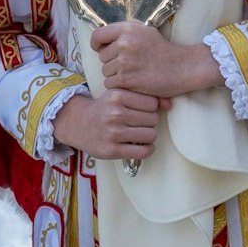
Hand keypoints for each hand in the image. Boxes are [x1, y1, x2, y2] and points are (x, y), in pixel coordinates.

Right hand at [51, 88, 168, 160]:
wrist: (77, 123)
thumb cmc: (105, 107)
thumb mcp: (120, 94)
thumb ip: (144, 96)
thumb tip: (169, 104)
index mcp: (118, 96)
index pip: (152, 103)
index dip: (150, 108)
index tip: (142, 110)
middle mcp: (115, 114)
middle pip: (153, 119)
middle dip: (150, 122)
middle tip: (140, 123)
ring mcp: (113, 133)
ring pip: (150, 135)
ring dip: (149, 136)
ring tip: (140, 133)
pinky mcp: (112, 150)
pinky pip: (143, 152)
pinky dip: (147, 150)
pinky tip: (142, 146)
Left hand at [93, 21, 221, 98]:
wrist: (183, 67)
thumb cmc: (163, 49)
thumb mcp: (145, 31)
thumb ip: (124, 31)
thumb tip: (102, 38)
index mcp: (128, 29)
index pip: (98, 35)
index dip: (97, 44)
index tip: (102, 49)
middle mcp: (124, 43)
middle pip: (102, 56)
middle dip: (112, 61)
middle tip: (129, 63)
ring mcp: (124, 61)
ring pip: (105, 71)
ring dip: (115, 74)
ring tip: (133, 72)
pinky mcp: (126, 78)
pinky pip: (110, 83)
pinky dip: (119, 85)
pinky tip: (133, 81)